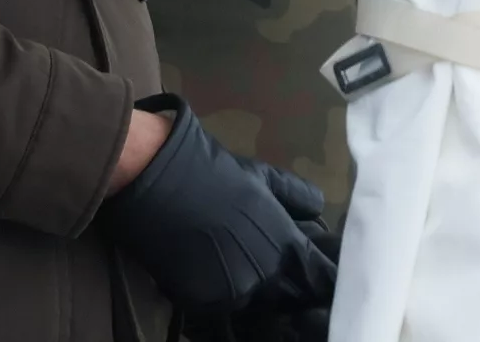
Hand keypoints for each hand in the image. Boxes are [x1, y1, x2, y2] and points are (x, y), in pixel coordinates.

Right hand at [103, 95, 336, 315]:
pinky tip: (198, 272)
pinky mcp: (203, 301)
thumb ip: (296, 196)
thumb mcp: (260, 175)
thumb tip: (319, 210)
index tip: (309, 276)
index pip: (321, 279)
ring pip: (249, 304)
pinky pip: (215, 308)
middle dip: (279, 287)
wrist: (157, 176)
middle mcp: (268, 273)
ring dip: (243, 292)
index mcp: (287, 244)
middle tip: (254, 266)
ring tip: (222, 267)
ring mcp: (235, 290)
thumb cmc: (212, 171)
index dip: (319, 279)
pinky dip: (210, 295)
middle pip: (286, 297)